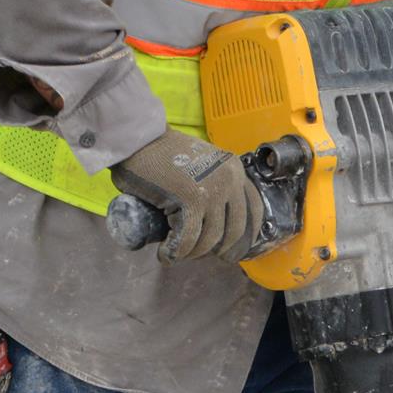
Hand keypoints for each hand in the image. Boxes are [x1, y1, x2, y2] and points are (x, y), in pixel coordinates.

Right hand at [111, 129, 263, 264]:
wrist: (139, 138)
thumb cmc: (162, 151)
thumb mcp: (203, 164)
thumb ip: (214, 181)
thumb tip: (214, 217)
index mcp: (235, 171)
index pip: (254, 209)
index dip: (246, 234)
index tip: (232, 247)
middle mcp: (230, 181)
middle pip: (234, 230)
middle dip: (219, 249)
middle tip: (200, 254)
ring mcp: (212, 192)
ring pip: (209, 239)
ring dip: (192, 253)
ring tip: (177, 252)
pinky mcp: (190, 202)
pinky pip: (187, 239)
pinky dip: (175, 252)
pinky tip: (165, 255)